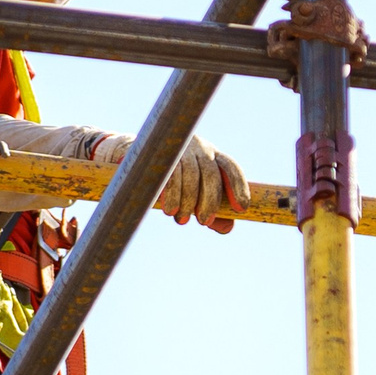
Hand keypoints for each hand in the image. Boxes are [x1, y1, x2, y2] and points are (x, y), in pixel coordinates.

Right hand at [79, 131, 245, 232]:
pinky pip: (169, 172)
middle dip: (209, 201)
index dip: (238, 187)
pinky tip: (168, 209)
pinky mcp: (160, 152)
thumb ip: (212, 212)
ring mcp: (179, 148)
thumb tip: (227, 227)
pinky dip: (171, 193)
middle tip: (203, 222)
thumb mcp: (194, 196)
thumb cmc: (172, 182)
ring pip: (190, 174)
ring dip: (186, 200)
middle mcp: (199, 148)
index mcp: (212, 156)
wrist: (134, 160)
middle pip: (211, 174)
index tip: (241, 209)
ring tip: (180, 220)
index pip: (231, 168)